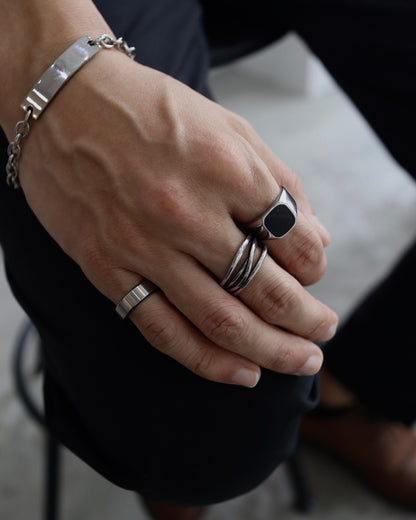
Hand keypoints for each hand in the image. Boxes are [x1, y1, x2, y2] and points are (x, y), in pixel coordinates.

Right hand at [18, 50, 337, 386]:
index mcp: (226, 169)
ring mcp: (144, 245)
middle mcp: (187, 212)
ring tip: (300, 361)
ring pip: (221, 320)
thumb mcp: (229, 125)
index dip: (314, 265)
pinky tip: (241, 373)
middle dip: (306, 319)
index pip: (295, 240)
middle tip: (323, 332)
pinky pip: (162, 328)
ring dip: (270, 350)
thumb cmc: (152, 109)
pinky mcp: (107, 268)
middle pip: (266, 289)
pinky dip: (206, 360)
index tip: (313, 274)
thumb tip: (318, 236)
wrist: (64, 102)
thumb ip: (280, 180)